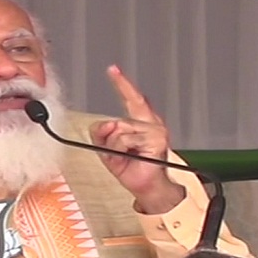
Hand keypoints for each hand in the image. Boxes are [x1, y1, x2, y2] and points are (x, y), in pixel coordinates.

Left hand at [89, 65, 184, 213]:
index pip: (132, 98)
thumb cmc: (131, 167)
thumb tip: (106, 124)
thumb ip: (101, 133)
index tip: (113, 70)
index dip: (122, 84)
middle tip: (117, 152)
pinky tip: (131, 158)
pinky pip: (125, 139)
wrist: (146, 187)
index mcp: (142, 122)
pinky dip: (121, 150)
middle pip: (117, 120)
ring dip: (115, 147)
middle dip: (109, 139)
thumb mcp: (108, 148)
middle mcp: (150, 123)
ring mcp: (155, 130)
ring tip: (126, 157)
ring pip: (119, 130)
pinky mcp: (157, 139)